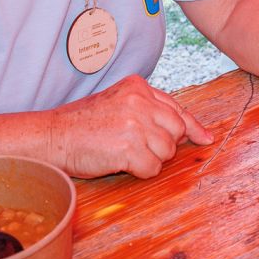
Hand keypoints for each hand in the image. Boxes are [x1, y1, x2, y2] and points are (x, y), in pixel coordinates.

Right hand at [45, 75, 212, 178]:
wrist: (52, 136)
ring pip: (167, 152)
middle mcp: (140, 101)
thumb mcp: (117, 102)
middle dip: (164, 145)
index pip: (177, 108)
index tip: (205, 139)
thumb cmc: (83, 124)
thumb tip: (187, 130)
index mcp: (138, 87)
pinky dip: (140, 172)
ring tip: (124, 153)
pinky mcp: (129, 148)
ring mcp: (135, 124)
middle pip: (176, 131)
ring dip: (150, 159)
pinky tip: (121, 163)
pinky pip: (152, 169)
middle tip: (140, 149)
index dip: (193, 127)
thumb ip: (147, 109)